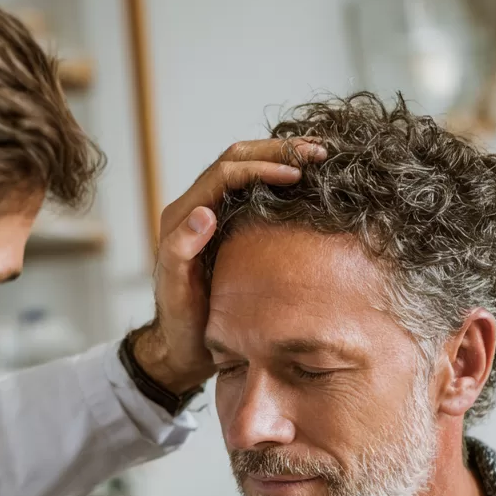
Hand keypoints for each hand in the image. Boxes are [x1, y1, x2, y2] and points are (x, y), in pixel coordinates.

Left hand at [132, 138, 326, 393]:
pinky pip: (250, 189)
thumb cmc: (181, 324)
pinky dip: (277, 177)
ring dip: (279, 157)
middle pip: (235, 159)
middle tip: (318, 151)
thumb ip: (181, 251)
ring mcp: (210, 215)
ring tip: (318, 156)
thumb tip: (204, 213)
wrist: (181, 345)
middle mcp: (194, 209)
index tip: (296, 175)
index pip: (224, 173)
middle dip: (276, 150)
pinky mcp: (224, 226)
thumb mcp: (177, 291)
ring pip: (245, 168)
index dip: (261, 167)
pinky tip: (306, 182)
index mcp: (181, 218)